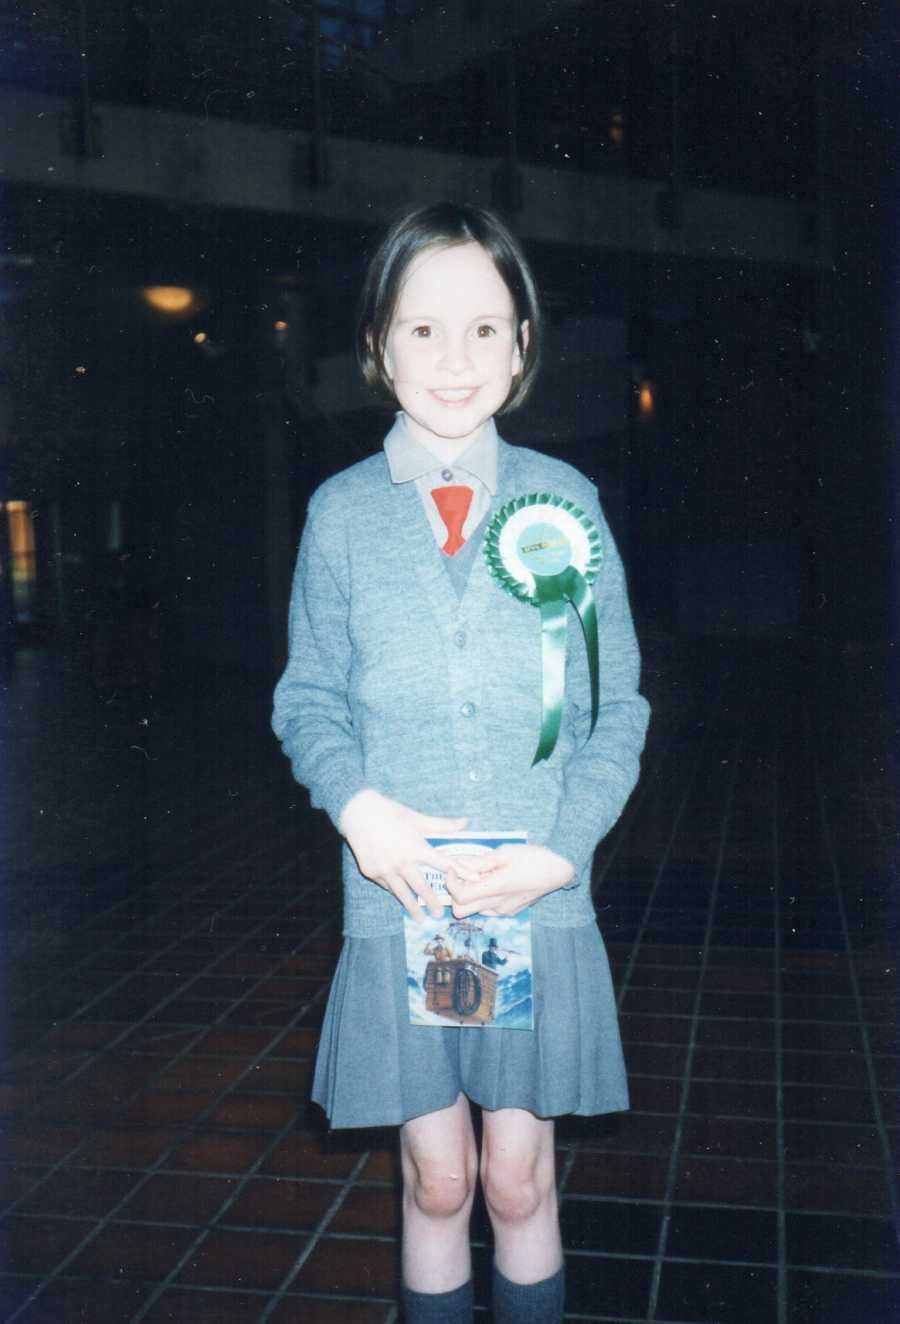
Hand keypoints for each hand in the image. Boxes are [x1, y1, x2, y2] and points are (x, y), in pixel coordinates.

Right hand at [338, 789, 467, 922]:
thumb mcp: (416, 818)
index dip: (459, 872)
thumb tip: (465, 822)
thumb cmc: (390, 813)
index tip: (472, 881)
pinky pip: (387, 886)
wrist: (357, 813)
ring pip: (402, 893)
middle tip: (440, 914)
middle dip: (432, 902)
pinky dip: (395, 893)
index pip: (443, 863)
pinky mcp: (371, 872)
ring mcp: (385, 869)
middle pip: (421, 887)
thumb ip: (441, 825)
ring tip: (420, 919)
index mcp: (415, 847)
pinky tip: (401, 899)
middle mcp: (401, 861)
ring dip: (412, 907)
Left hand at [444, 844, 574, 917]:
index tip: (453, 868)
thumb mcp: (504, 853)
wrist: (559, 870)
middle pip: (460, 911)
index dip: (450, 883)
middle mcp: (497, 905)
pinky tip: (494, 882)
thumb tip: (457, 863)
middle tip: (461, 876)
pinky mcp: (511, 911)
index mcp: (495, 889)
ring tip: (480, 877)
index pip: (459, 897)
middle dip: (455, 895)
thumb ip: (478, 861)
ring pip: (475, 911)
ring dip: (470, 896)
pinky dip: (484, 898)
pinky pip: (489, 909)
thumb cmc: (533, 857)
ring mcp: (504, 910)